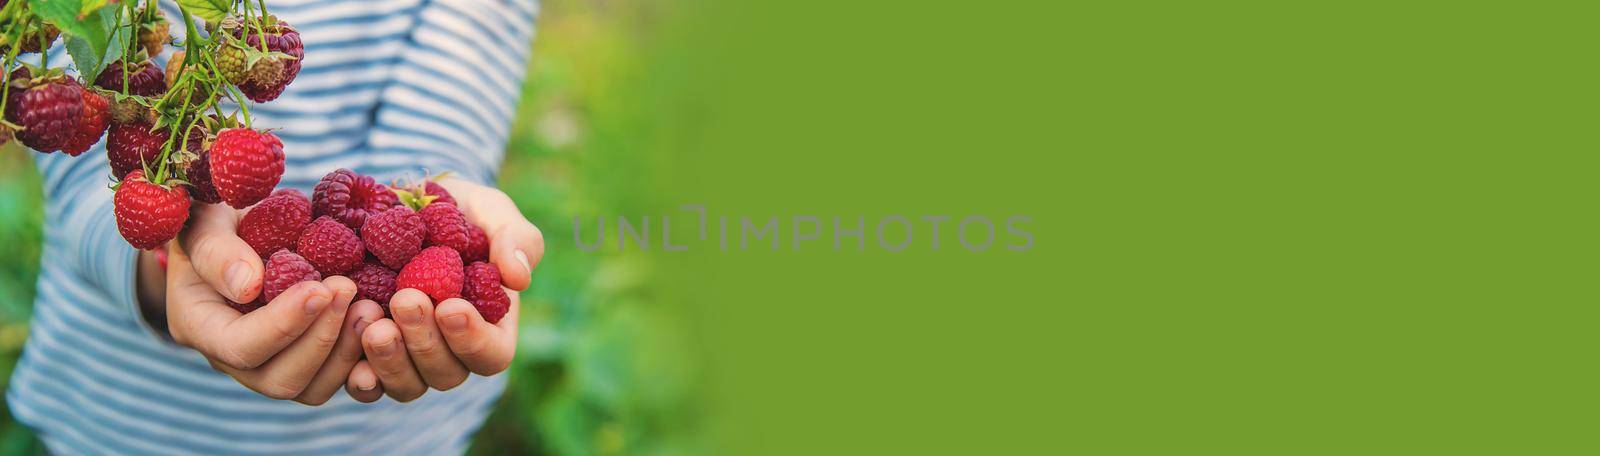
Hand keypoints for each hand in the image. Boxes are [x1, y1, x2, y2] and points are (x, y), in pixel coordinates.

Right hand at [163, 203, 383, 404]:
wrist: (239, 228)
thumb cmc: (215, 218)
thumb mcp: (203, 221)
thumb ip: (216, 250)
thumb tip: (248, 285)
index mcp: (199, 326)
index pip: (240, 347)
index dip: (283, 324)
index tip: (320, 287)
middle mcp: (233, 358)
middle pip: (281, 381)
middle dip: (321, 340)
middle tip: (350, 289)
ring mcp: (271, 364)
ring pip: (313, 388)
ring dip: (347, 351)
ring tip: (370, 306)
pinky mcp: (308, 359)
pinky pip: (337, 378)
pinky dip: (363, 357)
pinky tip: (380, 321)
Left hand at [345, 179, 543, 402]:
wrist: (400, 207)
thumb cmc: (458, 212)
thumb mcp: (492, 212)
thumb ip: (514, 240)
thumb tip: (518, 279)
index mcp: (491, 326)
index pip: (491, 354)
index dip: (472, 339)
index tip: (450, 305)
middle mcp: (452, 352)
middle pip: (446, 373)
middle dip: (424, 341)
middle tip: (406, 299)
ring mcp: (411, 360)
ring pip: (407, 385)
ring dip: (390, 358)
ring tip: (371, 317)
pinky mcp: (370, 357)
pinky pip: (368, 385)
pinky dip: (360, 377)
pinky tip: (349, 359)